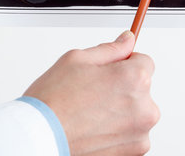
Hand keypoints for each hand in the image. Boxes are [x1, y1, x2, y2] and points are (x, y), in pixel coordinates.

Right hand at [24, 31, 159, 155]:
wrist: (39, 137)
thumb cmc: (54, 100)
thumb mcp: (78, 59)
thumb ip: (111, 49)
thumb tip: (127, 40)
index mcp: (135, 78)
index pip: (145, 62)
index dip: (125, 63)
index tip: (111, 70)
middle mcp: (145, 106)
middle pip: (142, 87)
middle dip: (123, 86)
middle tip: (94, 92)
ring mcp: (141, 131)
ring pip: (137, 111)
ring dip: (122, 109)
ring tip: (92, 112)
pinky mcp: (135, 150)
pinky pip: (133, 132)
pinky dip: (119, 130)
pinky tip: (96, 127)